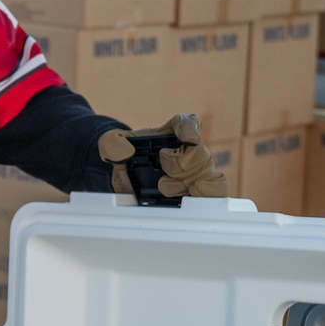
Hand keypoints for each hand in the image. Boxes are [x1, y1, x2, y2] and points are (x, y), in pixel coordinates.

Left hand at [98, 114, 227, 199]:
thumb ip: (113, 143)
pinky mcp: (196, 193)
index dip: (190, 129)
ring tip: (168, 189)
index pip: (188, 123)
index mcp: (173, 132)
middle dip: (181, 165)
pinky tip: (191, 201)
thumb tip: (125, 151)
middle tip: (163, 171)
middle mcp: (190, 150)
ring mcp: (196, 172)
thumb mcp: (111, 144)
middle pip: (200, 154)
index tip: (187, 136)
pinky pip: (213, 195)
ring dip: (192, 185)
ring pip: (211, 177)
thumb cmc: (124, 153)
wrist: (124, 175)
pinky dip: (205, 198)